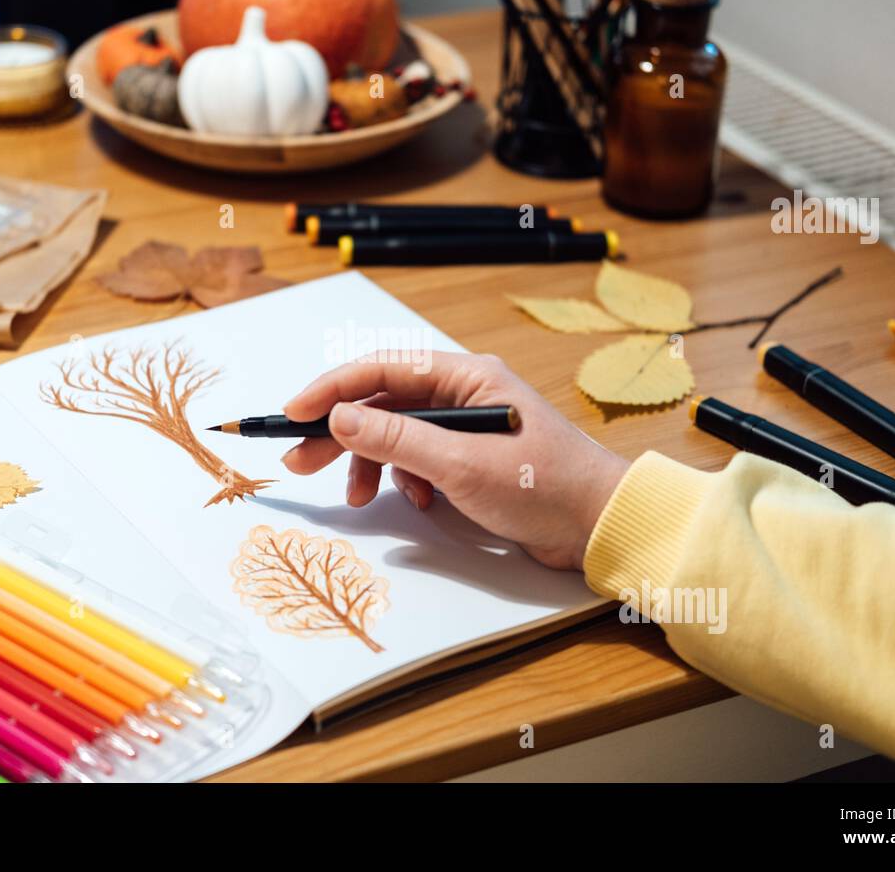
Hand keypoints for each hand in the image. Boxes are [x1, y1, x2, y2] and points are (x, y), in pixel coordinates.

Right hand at [281, 351, 629, 571]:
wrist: (600, 525)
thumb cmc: (544, 486)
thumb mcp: (461, 464)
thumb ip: (397, 439)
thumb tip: (339, 416)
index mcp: (467, 377)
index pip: (383, 368)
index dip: (333, 388)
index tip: (294, 412)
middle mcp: (465, 394)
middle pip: (383, 402)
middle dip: (342, 432)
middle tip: (302, 460)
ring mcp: (468, 427)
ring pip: (397, 435)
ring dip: (371, 463)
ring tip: (356, 498)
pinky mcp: (472, 460)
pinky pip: (419, 460)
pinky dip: (404, 481)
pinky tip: (414, 504)